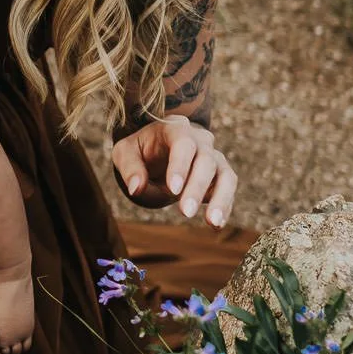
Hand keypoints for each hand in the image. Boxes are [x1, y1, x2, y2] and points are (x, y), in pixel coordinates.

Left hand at [111, 115, 237, 225]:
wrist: (157, 151)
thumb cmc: (139, 151)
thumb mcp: (125, 154)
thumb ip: (129, 168)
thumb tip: (136, 188)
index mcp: (175, 128)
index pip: (183, 143)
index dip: (180, 166)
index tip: (173, 190)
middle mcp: (200, 140)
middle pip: (206, 160)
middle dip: (197, 187)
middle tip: (186, 212)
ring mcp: (214, 157)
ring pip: (226, 175)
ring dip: (221, 199)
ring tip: (212, 222)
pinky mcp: (221, 175)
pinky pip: (227, 190)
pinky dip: (224, 207)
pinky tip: (216, 225)